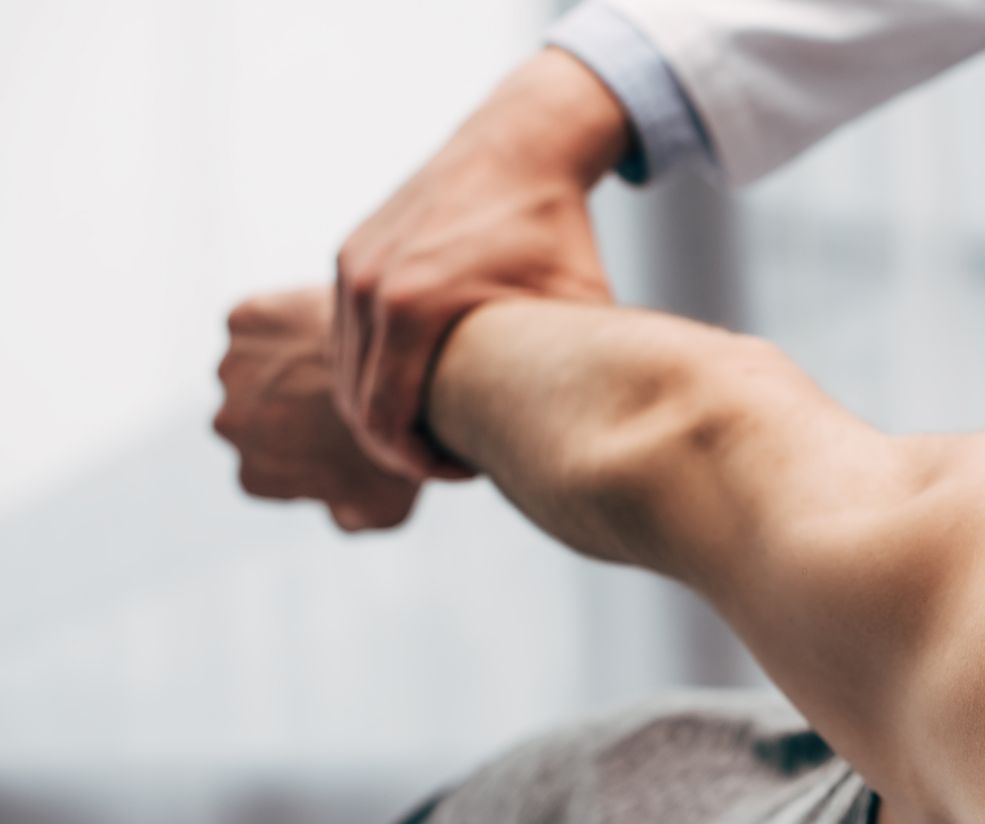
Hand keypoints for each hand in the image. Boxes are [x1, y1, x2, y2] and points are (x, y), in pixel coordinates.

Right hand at [215, 287, 420, 531]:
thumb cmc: (397, 451)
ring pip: (251, 368)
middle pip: (253, 418)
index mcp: (253, 477)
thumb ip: (347, 521)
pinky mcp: (244, 320)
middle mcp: (227, 425)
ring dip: (282, 366)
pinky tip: (326, 331)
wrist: (399, 380)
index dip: (304, 454)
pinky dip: (285, 323)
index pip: (270, 470)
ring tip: (334, 363)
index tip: (338, 438)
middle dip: (284, 410)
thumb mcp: (383, 510)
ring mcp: (231, 371)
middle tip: (338, 398)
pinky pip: (261, 323)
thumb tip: (337, 516)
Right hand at [332, 48, 624, 480]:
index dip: (418, 463)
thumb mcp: (571, 309)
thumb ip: (567, 375)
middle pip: (356, 403)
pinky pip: (347, 332)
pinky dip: (372, 366)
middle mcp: (366, 286)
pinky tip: (421, 380)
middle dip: (396, 445)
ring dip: (381, 407)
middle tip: (448, 462)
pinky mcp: (352, 251)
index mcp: (409, 309)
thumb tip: (593, 442)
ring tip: (436, 424)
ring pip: (344, 369)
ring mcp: (351, 266)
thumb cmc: (554, 229)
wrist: (521, 144)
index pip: (385, 420)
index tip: (461, 471)